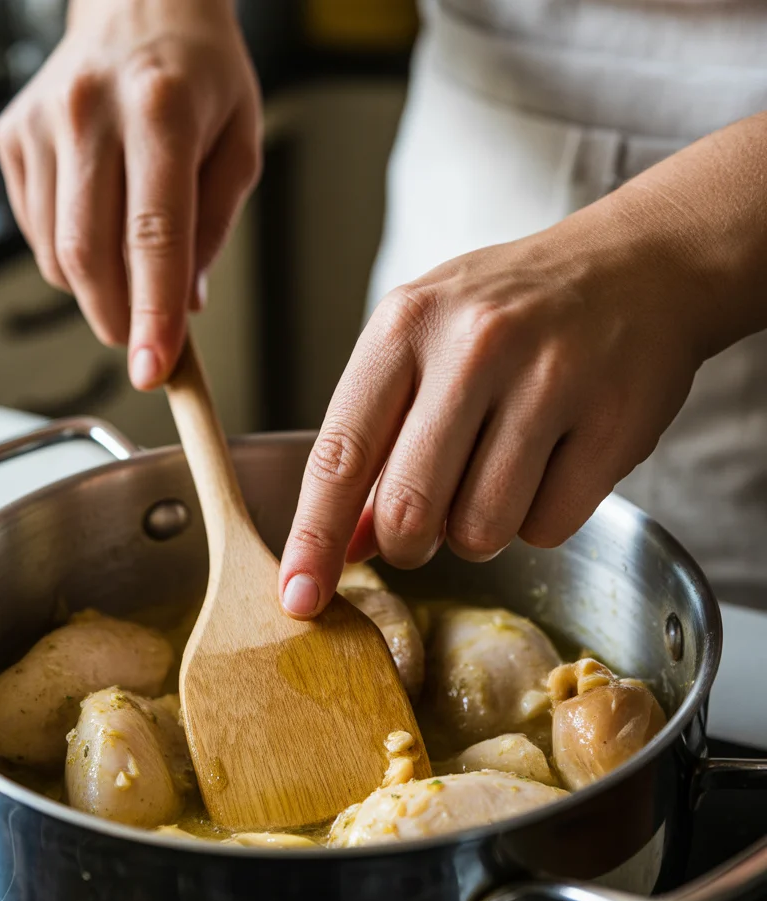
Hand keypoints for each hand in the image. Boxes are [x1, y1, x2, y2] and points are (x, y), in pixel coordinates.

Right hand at [0, 0, 260, 386]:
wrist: (140, 3)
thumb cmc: (201, 76)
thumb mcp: (240, 145)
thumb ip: (215, 228)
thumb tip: (186, 306)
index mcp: (160, 110)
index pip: (154, 236)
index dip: (153, 315)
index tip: (152, 370)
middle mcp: (90, 111)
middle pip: (90, 254)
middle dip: (117, 320)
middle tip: (144, 344)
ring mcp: (42, 123)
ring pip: (57, 252)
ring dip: (96, 292)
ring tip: (131, 273)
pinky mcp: (14, 136)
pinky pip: (38, 232)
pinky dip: (71, 258)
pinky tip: (101, 230)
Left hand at [279, 198, 711, 618]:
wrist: (639, 264)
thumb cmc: (511, 313)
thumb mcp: (423, 345)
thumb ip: (377, 439)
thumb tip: (346, 544)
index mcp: (406, 324)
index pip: (339, 455)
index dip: (314, 539)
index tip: (299, 597)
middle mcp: (474, 346)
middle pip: (410, 511)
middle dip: (409, 544)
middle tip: (426, 524)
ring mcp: (550, 381)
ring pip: (481, 531)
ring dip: (479, 532)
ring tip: (499, 474)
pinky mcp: (615, 421)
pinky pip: (549, 528)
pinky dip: (541, 519)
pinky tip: (553, 464)